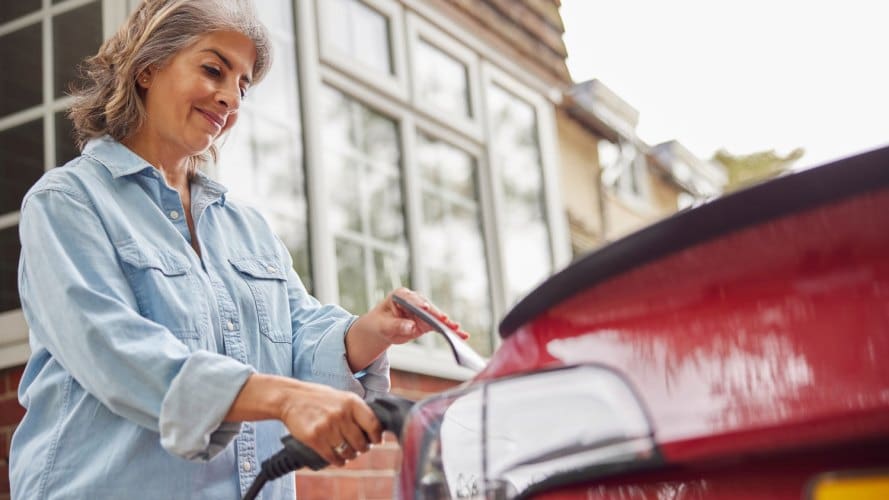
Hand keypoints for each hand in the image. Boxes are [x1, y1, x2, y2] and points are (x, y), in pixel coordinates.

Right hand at [225, 374, 382, 466]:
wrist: (290, 398)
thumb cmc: (318, 398)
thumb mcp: (341, 397)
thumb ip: (356, 411)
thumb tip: (374, 430)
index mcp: (351, 402)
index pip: (373, 424)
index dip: (376, 437)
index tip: (376, 441)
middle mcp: (341, 414)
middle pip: (361, 442)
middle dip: (362, 448)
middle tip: (359, 448)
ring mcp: (328, 427)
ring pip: (348, 452)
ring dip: (350, 456)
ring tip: (348, 454)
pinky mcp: (315, 438)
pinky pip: (332, 457)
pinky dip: (338, 461)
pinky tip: (338, 459)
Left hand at [344, 287, 469, 371]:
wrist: (382, 328)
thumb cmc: (380, 323)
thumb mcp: (384, 326)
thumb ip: (396, 326)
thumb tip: (411, 326)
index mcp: (401, 296)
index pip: (411, 299)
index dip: (418, 303)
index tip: (424, 307)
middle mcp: (415, 301)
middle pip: (428, 308)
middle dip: (437, 315)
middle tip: (446, 322)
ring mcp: (423, 311)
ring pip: (437, 317)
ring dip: (448, 325)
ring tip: (458, 331)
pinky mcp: (427, 321)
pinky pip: (439, 326)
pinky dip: (449, 331)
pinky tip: (460, 335)